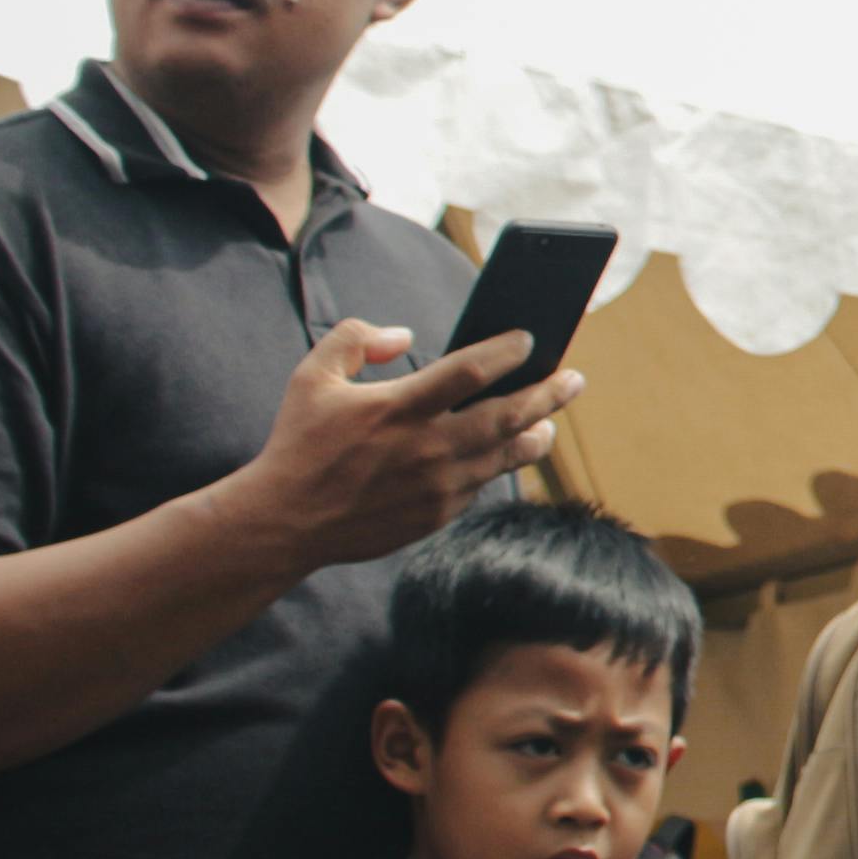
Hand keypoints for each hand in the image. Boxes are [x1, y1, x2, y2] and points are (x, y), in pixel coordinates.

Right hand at [229, 321, 577, 578]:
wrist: (283, 522)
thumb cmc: (299, 444)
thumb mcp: (312, 376)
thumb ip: (356, 339)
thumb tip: (404, 335)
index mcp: (399, 408)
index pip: (472, 371)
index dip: (508, 351)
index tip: (529, 338)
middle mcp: (427, 447)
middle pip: (509, 415)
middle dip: (548, 394)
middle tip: (574, 378)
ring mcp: (436, 486)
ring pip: (505, 456)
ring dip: (535, 434)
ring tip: (549, 420)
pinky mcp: (436, 515)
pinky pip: (481, 485)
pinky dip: (499, 466)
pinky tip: (507, 453)